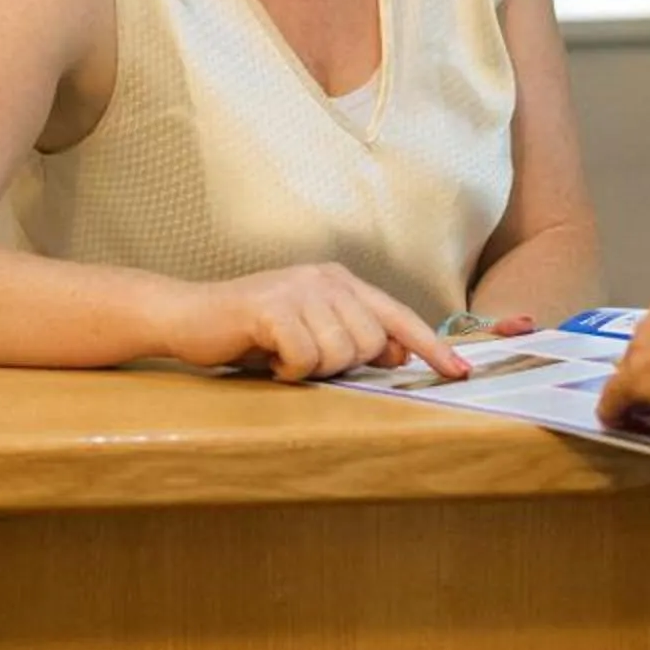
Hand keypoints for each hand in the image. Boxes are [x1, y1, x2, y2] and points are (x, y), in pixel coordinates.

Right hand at [170, 266, 471, 384]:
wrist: (189, 316)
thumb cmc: (252, 332)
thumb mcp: (311, 334)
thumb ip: (353, 338)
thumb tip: (399, 353)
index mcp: (340, 281)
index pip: (398, 315)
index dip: (432, 346)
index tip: (460, 371)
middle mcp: (326, 278)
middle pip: (370, 342)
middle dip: (341, 363)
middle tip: (303, 357)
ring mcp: (300, 288)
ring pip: (340, 353)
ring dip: (310, 368)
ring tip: (283, 354)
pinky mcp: (273, 307)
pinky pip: (305, 358)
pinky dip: (287, 369)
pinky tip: (268, 356)